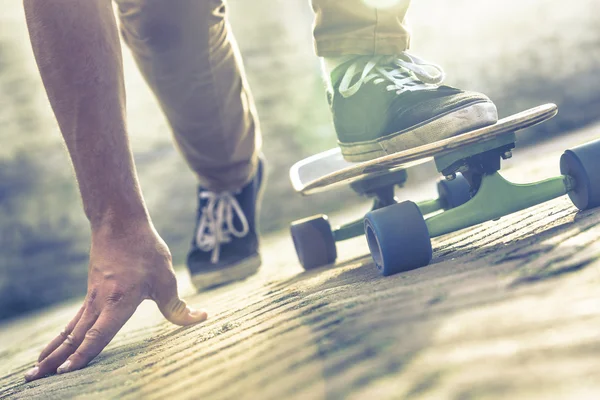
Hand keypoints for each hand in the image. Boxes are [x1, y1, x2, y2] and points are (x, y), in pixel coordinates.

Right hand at [24, 221, 206, 380]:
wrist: (119, 223)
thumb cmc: (146, 250)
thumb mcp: (166, 278)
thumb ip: (178, 306)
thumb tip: (200, 318)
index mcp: (119, 301)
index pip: (98, 335)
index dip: (83, 355)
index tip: (66, 372)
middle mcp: (100, 303)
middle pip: (75, 337)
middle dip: (56, 361)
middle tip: (33, 380)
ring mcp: (92, 298)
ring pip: (70, 331)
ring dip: (53, 351)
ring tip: (34, 371)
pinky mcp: (90, 294)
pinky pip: (73, 321)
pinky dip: (61, 337)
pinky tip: (54, 347)